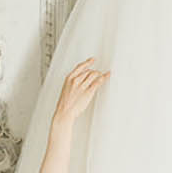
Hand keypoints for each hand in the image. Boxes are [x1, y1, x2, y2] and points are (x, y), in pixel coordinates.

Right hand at [41, 58, 107, 172]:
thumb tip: (79, 81)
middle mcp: (76, 80)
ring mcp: (82, 85)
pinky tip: (107, 76)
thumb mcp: (66, 90)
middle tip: (98, 74)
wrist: (64, 112)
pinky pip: (97, 82)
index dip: (87, 62)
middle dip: (94, 72)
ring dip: (99, 75)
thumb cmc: (64, 104)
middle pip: (88, 71)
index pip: (80, 67)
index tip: (92, 60)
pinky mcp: (88, 92)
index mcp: (69, 78)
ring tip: (102, 76)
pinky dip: (104, 77)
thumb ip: (72, 84)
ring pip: (94, 75)